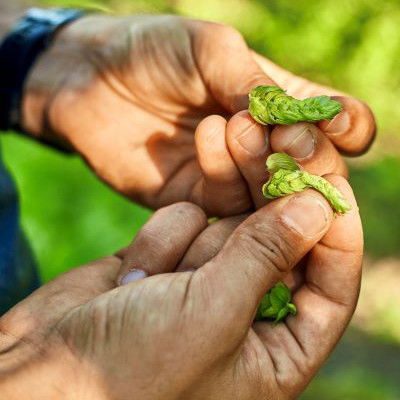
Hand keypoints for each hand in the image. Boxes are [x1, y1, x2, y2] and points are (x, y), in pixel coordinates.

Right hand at [0, 178, 361, 399]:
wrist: (37, 378)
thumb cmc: (127, 372)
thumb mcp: (211, 314)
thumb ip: (266, 257)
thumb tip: (318, 207)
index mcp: (275, 352)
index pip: (329, 282)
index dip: (337, 227)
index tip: (331, 174)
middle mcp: (244, 315)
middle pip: (281, 240)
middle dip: (277, 190)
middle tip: (280, 133)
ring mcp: (201, 284)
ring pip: (230, 225)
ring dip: (222, 197)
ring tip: (224, 143)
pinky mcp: (164, 263)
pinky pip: (185, 226)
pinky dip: (169, 232)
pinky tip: (138, 268)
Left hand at [23, 14, 374, 213]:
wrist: (92, 82)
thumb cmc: (153, 51)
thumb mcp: (208, 50)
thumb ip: (252, 84)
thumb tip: (301, 119)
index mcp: (274, 104)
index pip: (329, 123)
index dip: (341, 127)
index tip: (338, 128)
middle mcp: (260, 147)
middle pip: (305, 167)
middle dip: (307, 158)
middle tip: (295, 143)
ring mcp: (230, 177)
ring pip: (267, 191)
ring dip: (263, 167)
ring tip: (242, 131)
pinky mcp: (198, 199)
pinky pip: (224, 201)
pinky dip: (223, 175)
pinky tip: (209, 142)